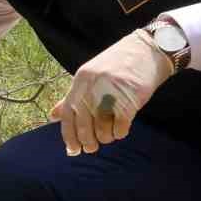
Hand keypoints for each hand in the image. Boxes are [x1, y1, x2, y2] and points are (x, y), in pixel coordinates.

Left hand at [50, 30, 174, 155]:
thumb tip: (53, 116)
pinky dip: (119, 133)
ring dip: (105, 138)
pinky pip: (120, 127)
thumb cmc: (117, 66)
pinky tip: (121, 130)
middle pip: (84, 125)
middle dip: (87, 142)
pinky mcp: (130, 99)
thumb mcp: (90, 77)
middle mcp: (93, 86)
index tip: (73, 150)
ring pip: (102, 129)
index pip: (68, 114)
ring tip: (109, 136)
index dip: (69, 136)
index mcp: (81, 80)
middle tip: (92, 148)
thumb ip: (73, 97)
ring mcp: (112, 92)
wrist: (147, 50)